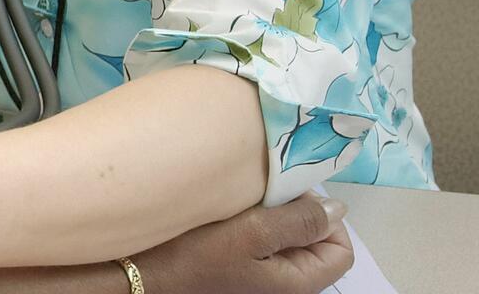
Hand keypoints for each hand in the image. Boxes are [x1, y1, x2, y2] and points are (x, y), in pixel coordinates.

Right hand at [132, 193, 352, 293]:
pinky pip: (261, 240)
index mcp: (296, 283)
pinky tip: (230, 211)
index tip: (294, 197)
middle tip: (264, 195)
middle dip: (296, 212)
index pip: (341, 250)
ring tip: (245, 201)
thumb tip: (338, 210)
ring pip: (285, 238)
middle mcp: (283, 284)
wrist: (138, 273)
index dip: (327, 219)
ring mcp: (259, 276)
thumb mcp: (252, 233)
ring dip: (271, 214)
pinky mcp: (237, 266)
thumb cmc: (194, 255)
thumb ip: (300, 221)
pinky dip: (252, 221)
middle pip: (313, 242)